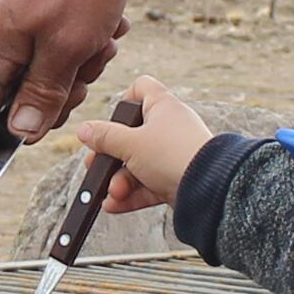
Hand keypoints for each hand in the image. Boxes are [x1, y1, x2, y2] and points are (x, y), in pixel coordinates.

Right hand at [0, 0, 135, 162]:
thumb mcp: (71, 46)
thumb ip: (42, 94)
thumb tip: (19, 133)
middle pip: (13, 100)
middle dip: (57, 96)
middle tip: (91, 68)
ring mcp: (3, 19)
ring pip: (38, 72)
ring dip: (76, 66)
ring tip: (104, 36)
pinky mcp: (22, 6)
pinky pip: (47, 45)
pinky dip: (77, 43)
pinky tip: (103, 23)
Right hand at [89, 78, 219, 210]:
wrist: (209, 189)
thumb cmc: (172, 155)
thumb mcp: (130, 144)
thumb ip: (104, 137)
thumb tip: (84, 130)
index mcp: (163, 106)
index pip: (142, 88)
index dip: (124, 99)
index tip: (113, 119)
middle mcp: (170, 128)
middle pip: (132, 135)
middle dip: (111, 156)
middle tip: (96, 166)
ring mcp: (174, 155)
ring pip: (138, 164)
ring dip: (119, 180)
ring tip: (112, 193)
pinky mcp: (177, 179)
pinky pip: (148, 185)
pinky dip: (131, 195)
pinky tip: (114, 205)